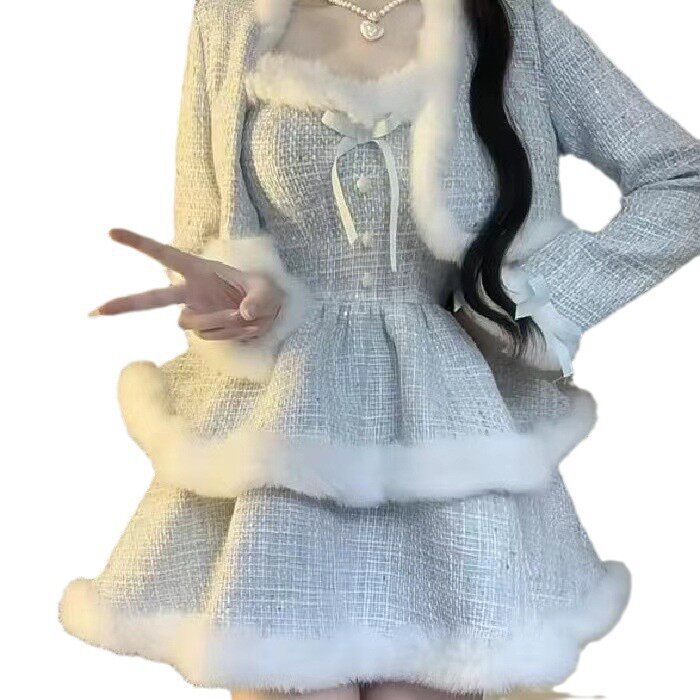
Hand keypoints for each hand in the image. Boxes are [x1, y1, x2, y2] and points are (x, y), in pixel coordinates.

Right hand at [89, 229, 283, 340]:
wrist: (272, 314)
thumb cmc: (268, 292)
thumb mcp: (269, 290)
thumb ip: (259, 299)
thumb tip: (245, 314)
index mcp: (200, 270)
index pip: (165, 255)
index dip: (139, 244)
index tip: (111, 232)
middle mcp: (191, 292)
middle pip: (153, 300)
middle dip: (125, 304)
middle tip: (96, 311)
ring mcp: (196, 312)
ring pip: (192, 324)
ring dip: (219, 322)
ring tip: (245, 316)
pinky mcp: (205, 330)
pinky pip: (210, 336)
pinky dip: (230, 333)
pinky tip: (245, 326)